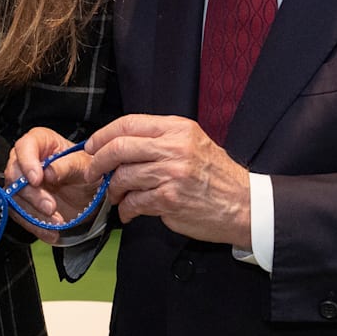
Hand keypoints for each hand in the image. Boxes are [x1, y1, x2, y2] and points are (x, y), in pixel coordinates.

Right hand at [6, 126, 103, 242]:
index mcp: (39, 142)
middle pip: (15, 175)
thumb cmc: (87, 170)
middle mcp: (25, 160)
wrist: (90, 193)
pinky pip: (20, 216)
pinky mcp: (22, 203)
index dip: (27, 163)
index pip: (24, 147)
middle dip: (33, 194)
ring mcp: (21, 183)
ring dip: (35, 213)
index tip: (37, 179)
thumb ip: (66, 166)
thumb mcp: (84, 165)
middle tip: (51, 207)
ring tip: (57, 222)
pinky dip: (35, 226)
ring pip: (15, 198)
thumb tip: (48, 172)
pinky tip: (51, 232)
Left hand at [83, 115, 251, 247]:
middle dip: (98, 162)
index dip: (103, 135)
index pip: (129, 123)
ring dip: (113, 189)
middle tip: (93, 172)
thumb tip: (118, 144)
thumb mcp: (193, 143)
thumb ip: (159, 139)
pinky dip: (126, 209)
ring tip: (116, 196)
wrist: (244, 204)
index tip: (92, 146)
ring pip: (123, 176)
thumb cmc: (215, 175)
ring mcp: (171, 174)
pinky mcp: (169, 199)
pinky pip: (134, 202)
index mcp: (177, 129)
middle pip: (119, 148)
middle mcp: (174, 147)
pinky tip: (129, 212)